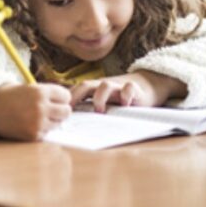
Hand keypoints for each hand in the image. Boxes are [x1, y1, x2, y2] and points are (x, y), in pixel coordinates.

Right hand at [0, 83, 71, 140]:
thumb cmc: (8, 96)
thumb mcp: (28, 88)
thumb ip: (47, 94)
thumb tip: (68, 105)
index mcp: (40, 91)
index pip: (66, 96)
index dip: (60, 98)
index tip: (53, 99)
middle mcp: (41, 106)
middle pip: (67, 111)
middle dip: (59, 110)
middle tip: (48, 110)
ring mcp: (38, 122)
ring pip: (58, 123)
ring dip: (50, 121)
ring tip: (34, 116)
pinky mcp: (33, 135)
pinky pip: (46, 133)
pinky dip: (40, 130)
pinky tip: (27, 124)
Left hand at [70, 71, 185, 112]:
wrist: (147, 86)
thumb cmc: (120, 98)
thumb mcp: (105, 101)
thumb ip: (92, 107)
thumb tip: (73, 122)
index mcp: (95, 89)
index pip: (77, 90)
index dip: (68, 98)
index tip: (59, 110)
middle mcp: (104, 86)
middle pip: (86, 85)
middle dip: (77, 95)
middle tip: (72, 109)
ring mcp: (118, 86)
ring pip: (105, 85)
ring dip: (100, 97)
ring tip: (99, 110)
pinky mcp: (134, 89)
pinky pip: (129, 88)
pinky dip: (126, 95)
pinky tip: (124, 105)